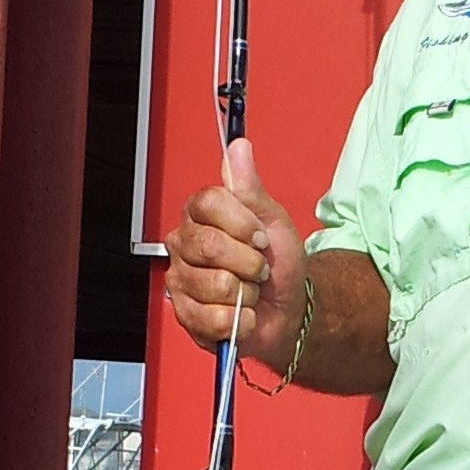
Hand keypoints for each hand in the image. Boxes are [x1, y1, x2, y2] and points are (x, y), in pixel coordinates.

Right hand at [164, 138, 308, 374]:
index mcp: (201, 215)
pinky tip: (242, 315)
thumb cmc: (278, 264)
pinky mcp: (186, 315)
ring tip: (249, 292)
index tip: (261, 236)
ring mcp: (181, 280)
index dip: (242, 223)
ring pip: (215, 284)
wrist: (288, 309)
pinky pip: (212, 317)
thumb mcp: (272, 220)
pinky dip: (240, 320)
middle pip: (209, 246)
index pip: (209, 203)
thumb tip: (239, 148)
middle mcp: (184, 245)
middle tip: (259, 268)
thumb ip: (251, 187)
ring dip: (247, 293)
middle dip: (248, 262)